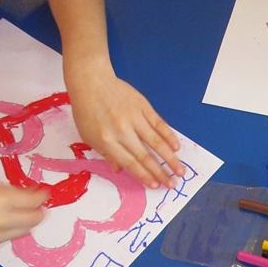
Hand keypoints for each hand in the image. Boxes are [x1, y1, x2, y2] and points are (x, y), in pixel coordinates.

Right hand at [0, 179, 46, 248]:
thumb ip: (10, 191)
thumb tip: (31, 195)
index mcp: (0, 199)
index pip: (34, 201)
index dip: (42, 196)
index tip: (43, 193)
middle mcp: (1, 220)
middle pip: (35, 219)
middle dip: (38, 210)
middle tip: (36, 204)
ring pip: (25, 231)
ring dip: (26, 221)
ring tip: (18, 212)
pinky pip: (10, 237)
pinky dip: (11, 229)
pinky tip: (1, 221)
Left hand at [66, 62, 184, 188]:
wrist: (91, 81)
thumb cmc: (87, 110)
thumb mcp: (88, 136)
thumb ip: (105, 153)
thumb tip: (120, 170)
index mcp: (107, 141)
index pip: (130, 163)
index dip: (144, 176)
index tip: (156, 185)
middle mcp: (122, 131)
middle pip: (145, 156)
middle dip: (161, 172)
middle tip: (173, 184)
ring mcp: (134, 118)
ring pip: (156, 142)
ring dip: (170, 158)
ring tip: (180, 170)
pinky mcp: (143, 106)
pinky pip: (159, 124)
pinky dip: (169, 136)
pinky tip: (176, 147)